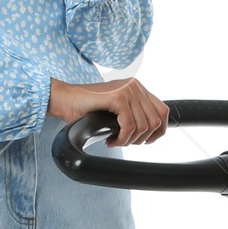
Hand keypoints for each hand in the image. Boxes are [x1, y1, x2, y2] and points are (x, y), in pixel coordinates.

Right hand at [47, 76, 168, 145]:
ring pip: (143, 126)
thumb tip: (150, 133)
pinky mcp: (117, 97)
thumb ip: (134, 114)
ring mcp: (127, 90)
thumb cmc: (87, 107)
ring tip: (115, 140)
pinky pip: (130, 126)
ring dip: (129, 140)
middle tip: (124, 142)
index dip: (159, 130)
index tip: (147, 141)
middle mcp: (135, 86)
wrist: (64, 100)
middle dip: (141, 138)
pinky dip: (122, 138)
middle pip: (155, 121)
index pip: (162, 111)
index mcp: (137, 87)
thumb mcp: (117, 110)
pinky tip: (111, 139)